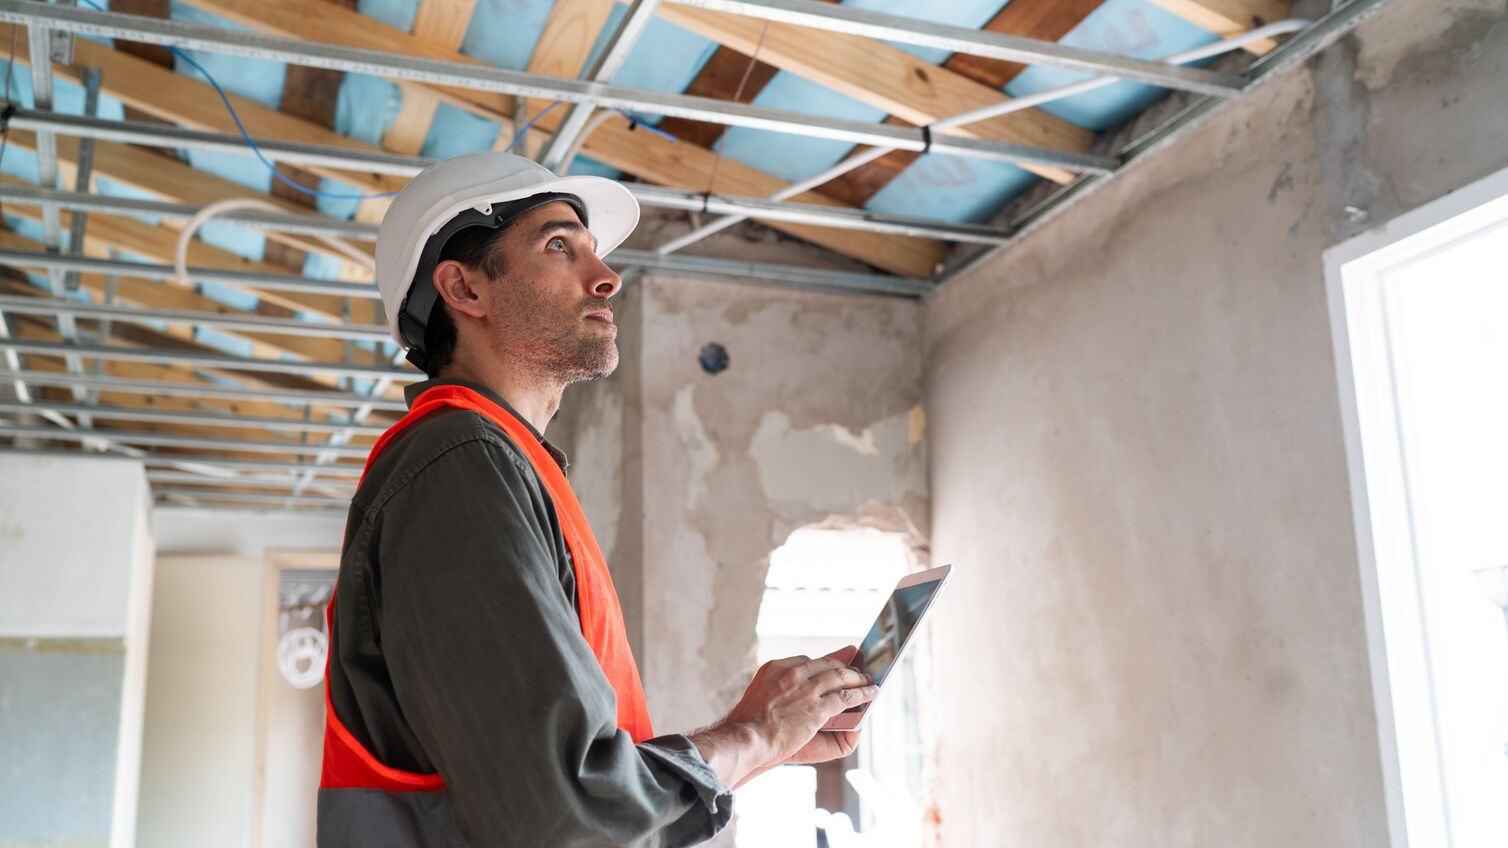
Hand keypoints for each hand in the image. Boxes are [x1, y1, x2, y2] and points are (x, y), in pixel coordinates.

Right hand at [724, 646, 876, 766]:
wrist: (745, 740)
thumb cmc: (751, 726)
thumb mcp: (763, 695)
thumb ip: (784, 687)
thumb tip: (807, 687)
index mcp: (776, 668)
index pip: (807, 661)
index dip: (825, 664)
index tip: (835, 664)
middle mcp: (792, 672)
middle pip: (828, 664)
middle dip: (846, 667)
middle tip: (859, 669)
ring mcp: (806, 689)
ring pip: (841, 677)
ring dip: (859, 678)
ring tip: (869, 681)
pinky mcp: (817, 708)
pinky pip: (846, 696)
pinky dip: (863, 694)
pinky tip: (872, 693)